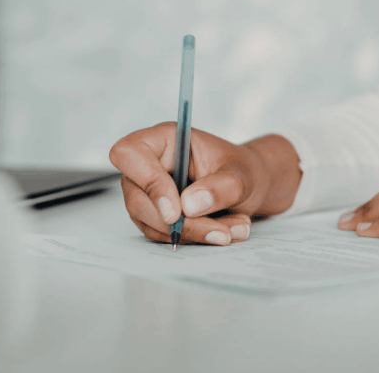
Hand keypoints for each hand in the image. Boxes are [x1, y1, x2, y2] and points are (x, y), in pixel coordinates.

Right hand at [110, 123, 300, 245]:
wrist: (248, 186)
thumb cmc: (242, 170)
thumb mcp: (243, 175)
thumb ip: (221, 187)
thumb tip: (189, 206)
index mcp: (165, 139)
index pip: (130, 153)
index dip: (148, 182)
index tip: (176, 211)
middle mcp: (150, 164)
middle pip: (137, 198)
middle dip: (179, 223)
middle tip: (220, 232)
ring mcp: (147, 191)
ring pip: (150, 222)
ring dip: (193, 233)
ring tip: (234, 230)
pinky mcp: (154, 214)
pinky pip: (163, 234)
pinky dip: (194, 238)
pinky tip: (225, 231)